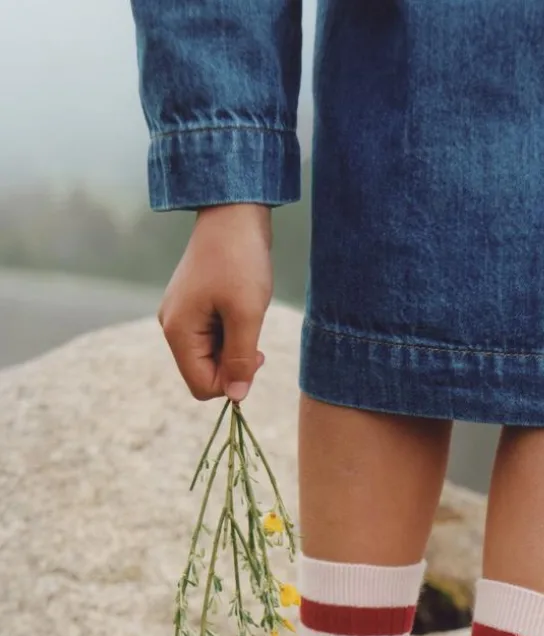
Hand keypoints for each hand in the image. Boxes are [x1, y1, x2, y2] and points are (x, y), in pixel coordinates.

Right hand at [158, 204, 273, 402]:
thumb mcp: (246, 315)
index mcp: (178, 331)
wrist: (234, 214)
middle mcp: (172, 326)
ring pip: (211, 356)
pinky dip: (232, 333)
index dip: (231, 384)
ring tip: (248, 317)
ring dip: (235, 348)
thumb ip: (241, 360)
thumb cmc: (240, 261)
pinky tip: (242, 310)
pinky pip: (213, 337)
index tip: (255, 358)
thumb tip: (237, 398)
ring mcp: (181, 316)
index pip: (201, 386)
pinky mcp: (193, 307)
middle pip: (205, 373)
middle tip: (256, 338)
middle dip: (234, 365)